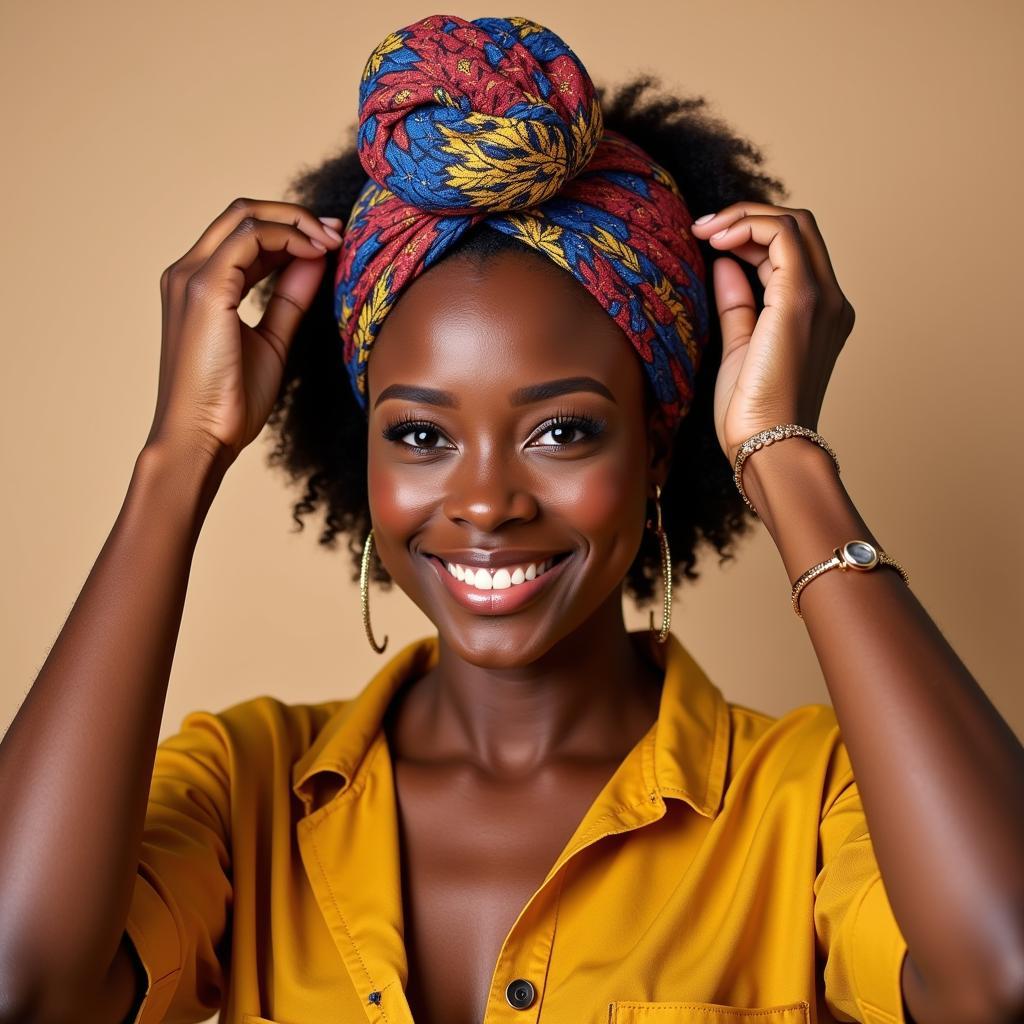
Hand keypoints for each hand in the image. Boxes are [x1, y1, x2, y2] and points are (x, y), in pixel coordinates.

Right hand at [145, 197, 342, 464]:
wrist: (202, 438)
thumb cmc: (230, 402)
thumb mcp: (272, 340)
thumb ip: (290, 298)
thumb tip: (318, 260)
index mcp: (200, 285)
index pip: (245, 235)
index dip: (291, 229)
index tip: (333, 242)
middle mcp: (187, 273)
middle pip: (243, 213)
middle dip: (296, 215)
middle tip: (339, 232)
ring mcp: (190, 277)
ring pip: (245, 216)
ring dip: (296, 221)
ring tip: (334, 242)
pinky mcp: (203, 289)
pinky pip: (249, 239)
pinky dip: (288, 237)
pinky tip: (317, 253)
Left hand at [690, 204, 855, 467]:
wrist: (766, 444)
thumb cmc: (752, 411)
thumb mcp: (740, 346)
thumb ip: (737, 304)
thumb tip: (724, 264)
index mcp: (820, 313)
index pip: (793, 251)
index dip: (751, 235)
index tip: (708, 241)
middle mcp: (830, 300)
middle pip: (799, 227)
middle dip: (748, 217)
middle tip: (702, 229)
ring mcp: (822, 297)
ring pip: (794, 223)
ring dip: (745, 217)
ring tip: (705, 231)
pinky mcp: (801, 299)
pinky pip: (783, 236)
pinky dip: (749, 227)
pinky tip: (717, 240)